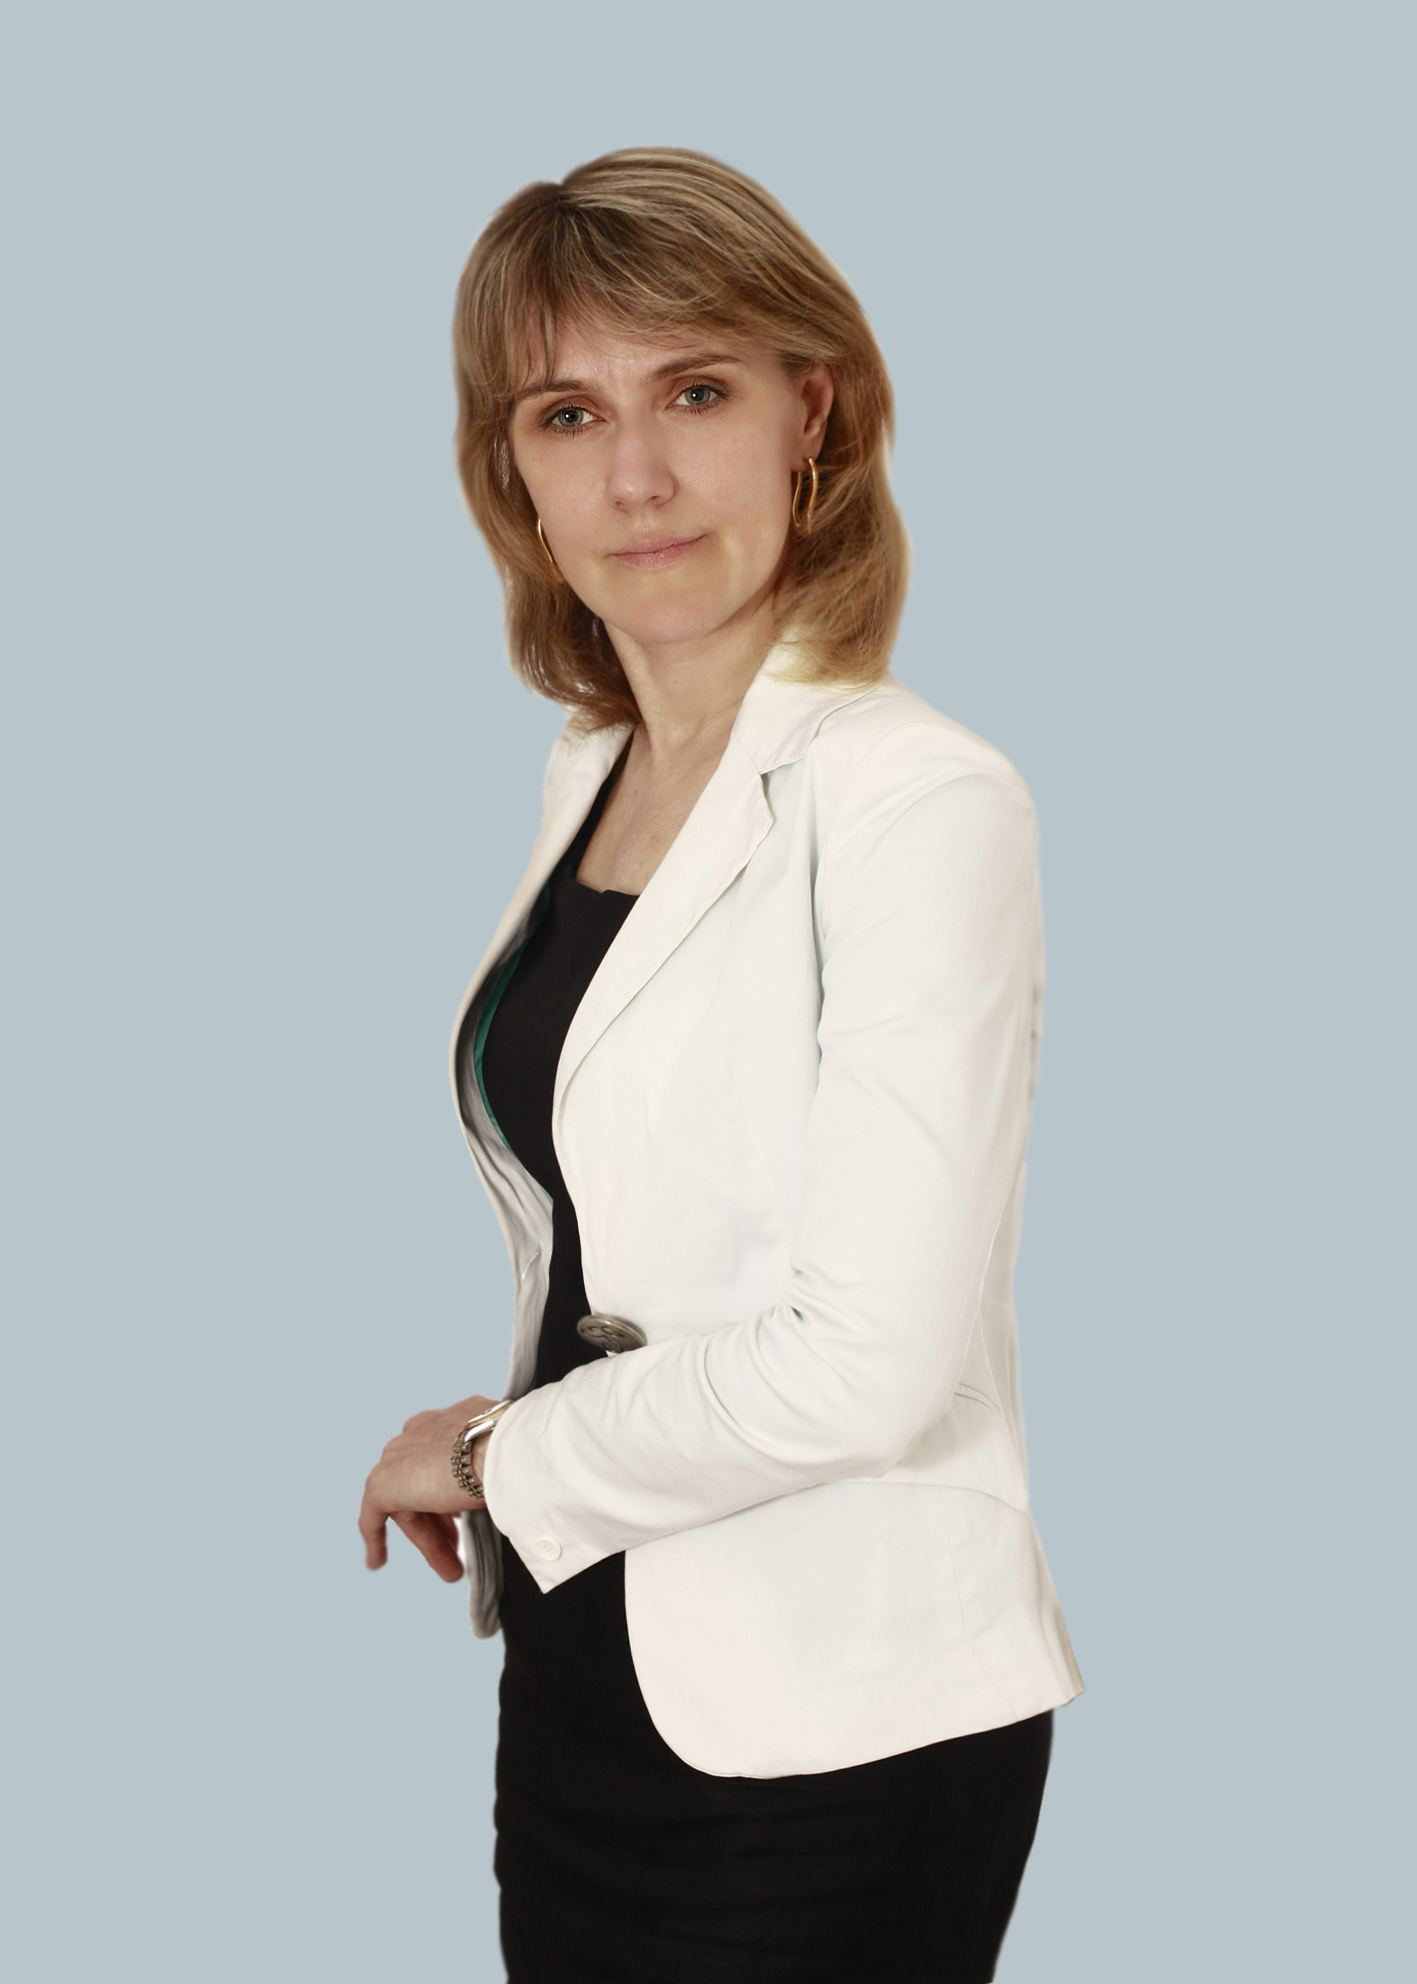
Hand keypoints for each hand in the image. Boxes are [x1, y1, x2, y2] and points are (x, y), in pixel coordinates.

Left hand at [359, 1393, 500, 1582]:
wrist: (502, 1449)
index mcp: (448, 1418)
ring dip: (428, 1538)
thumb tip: (503, 1486)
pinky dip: (376, 1538)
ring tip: (451, 1571)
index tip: (464, 1519)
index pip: (442, 1461)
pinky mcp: (383, 1483)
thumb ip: (492, 1466)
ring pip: (408, 1503)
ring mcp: (398, 1455)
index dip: (452, 1493)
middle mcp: (420, 1430)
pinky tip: (376, 1562)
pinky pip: (374, 1515)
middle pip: (423, 1483)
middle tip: (459, 1549)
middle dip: (441, 1521)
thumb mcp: (504, 1455)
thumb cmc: (516, 1452)